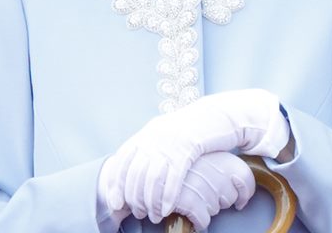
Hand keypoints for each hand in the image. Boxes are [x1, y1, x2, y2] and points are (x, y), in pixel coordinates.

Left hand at [103, 89, 287, 221]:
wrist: (216, 115)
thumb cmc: (191, 130)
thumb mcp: (165, 135)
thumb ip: (149, 149)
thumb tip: (135, 172)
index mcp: (145, 134)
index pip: (121, 160)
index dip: (115, 183)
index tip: (114, 202)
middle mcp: (153, 137)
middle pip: (135, 172)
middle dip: (133, 197)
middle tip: (137, 213)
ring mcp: (170, 142)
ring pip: (153, 177)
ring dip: (150, 200)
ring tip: (153, 215)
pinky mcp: (189, 148)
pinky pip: (174, 176)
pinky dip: (168, 195)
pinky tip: (167, 209)